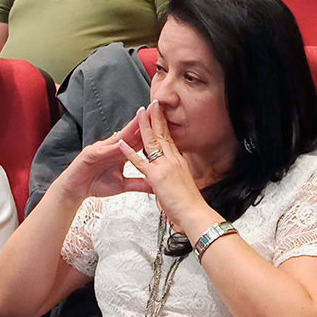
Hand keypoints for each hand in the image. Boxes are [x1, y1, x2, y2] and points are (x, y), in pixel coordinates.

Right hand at [52, 116, 149, 203]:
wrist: (75, 190)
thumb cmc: (96, 184)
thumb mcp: (123, 185)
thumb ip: (139, 184)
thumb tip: (156, 186)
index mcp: (122, 153)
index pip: (140, 140)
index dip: (152, 131)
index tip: (166, 123)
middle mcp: (113, 147)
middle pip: (132, 133)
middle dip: (144, 121)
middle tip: (156, 109)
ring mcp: (101, 149)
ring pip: (119, 137)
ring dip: (130, 127)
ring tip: (141, 117)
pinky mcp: (90, 154)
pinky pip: (103, 150)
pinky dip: (111, 147)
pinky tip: (119, 143)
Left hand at [118, 100, 220, 239]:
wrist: (195, 213)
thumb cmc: (191, 204)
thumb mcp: (185, 185)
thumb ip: (178, 176)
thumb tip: (176, 174)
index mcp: (180, 162)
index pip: (170, 139)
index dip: (164, 126)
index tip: (160, 114)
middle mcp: (173, 160)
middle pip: (163, 135)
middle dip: (157, 118)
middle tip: (152, 104)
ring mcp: (165, 167)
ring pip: (152, 142)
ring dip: (144, 126)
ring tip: (139, 113)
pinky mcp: (156, 177)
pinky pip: (140, 162)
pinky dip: (129, 152)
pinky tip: (121, 143)